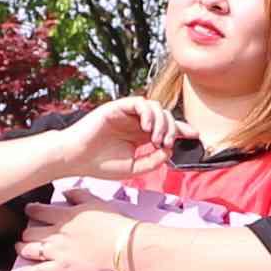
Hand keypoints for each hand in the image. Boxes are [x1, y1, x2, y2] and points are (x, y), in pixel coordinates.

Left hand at [15, 204, 138, 270]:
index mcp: (63, 216)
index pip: (38, 211)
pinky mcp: (62, 269)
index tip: (29, 210)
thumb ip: (78, 194)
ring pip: (29, 250)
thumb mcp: (95, 201)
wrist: (123, 245)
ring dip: (21, 249)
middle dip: (25, 233)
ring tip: (20, 248)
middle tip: (26, 234)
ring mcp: (57, 252)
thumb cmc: (112, 223)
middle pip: (29, 233)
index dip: (31, 210)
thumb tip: (65, 192)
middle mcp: (56, 233)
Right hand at [43, 96, 175, 181]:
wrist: (75, 159)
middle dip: (173, 129)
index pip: (166, 128)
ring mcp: (127, 114)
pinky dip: (148, 113)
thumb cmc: (99, 164)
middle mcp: (136, 123)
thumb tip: (169, 150)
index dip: (182, 130)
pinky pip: (140, 103)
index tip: (195, 135)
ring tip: (156, 138)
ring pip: (156, 107)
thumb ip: (153, 161)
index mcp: (140, 136)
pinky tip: (147, 129)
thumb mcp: (133, 168)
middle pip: (165, 116)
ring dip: (162, 122)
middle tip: (166, 144)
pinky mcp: (117, 107)